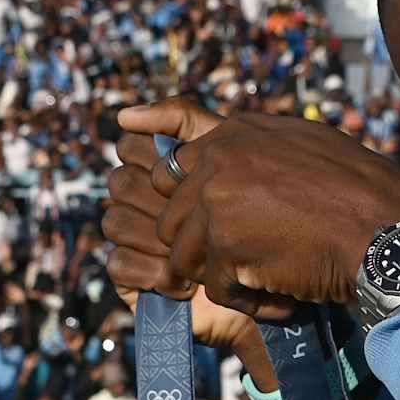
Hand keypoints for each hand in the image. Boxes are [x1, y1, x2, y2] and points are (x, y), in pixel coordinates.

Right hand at [103, 101, 263, 351]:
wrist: (283, 286)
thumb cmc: (268, 218)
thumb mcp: (233, 155)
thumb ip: (186, 121)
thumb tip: (123, 113)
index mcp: (163, 169)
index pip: (131, 146)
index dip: (156, 156)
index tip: (195, 173)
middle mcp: (145, 201)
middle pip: (121, 182)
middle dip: (163, 202)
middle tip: (202, 220)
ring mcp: (136, 240)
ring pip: (116, 221)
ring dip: (160, 240)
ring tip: (199, 257)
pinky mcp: (133, 280)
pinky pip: (118, 262)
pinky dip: (152, 272)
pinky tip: (184, 286)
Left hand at [113, 101, 399, 316]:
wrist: (389, 233)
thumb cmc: (366, 197)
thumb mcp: (312, 146)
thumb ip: (265, 147)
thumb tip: (234, 144)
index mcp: (241, 131)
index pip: (179, 123)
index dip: (153, 127)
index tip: (124, 124)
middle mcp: (221, 158)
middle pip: (174, 210)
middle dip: (202, 244)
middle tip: (247, 263)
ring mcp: (216, 199)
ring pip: (186, 253)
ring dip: (226, 276)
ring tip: (273, 282)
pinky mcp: (222, 243)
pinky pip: (214, 286)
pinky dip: (248, 301)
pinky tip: (282, 300)